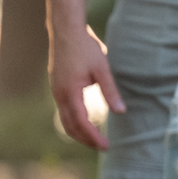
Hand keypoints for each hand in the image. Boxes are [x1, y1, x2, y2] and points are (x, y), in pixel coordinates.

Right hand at [49, 23, 121, 149]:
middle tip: (102, 147)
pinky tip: (85, 121)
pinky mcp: (57, 87)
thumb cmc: (84, 48)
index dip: (93, 137)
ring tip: (94, 138)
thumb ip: (110, 91)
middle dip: (85, 140)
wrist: (65, 31)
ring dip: (78, 132)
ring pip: (64, 120)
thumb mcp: (102, 69)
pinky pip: (63, 111)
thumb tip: (121, 112)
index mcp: (70, 92)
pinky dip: (74, 121)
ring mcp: (56, 92)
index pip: (81, 123)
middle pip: (69, 126)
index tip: (106, 146)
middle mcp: (59, 95)